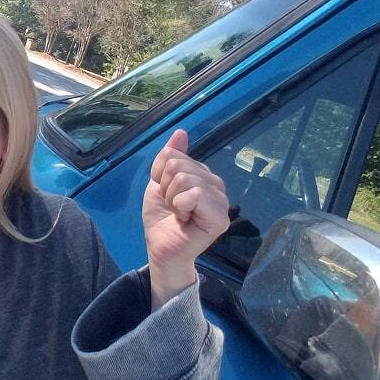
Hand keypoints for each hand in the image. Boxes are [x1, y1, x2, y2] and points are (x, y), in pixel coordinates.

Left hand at [143, 129, 229, 308]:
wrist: (160, 247)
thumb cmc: (161, 217)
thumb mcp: (159, 182)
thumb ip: (169, 157)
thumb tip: (181, 131)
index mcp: (203, 174)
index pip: (174, 156)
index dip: (160, 175)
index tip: (166, 194)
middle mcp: (216, 184)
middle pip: (178, 165)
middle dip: (166, 188)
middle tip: (173, 206)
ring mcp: (221, 200)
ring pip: (185, 178)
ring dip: (172, 199)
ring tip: (179, 213)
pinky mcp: (220, 217)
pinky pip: (194, 194)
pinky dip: (180, 206)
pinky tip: (185, 219)